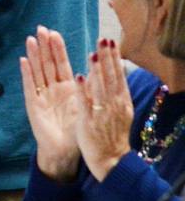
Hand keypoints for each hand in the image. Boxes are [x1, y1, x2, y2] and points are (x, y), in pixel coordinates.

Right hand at [19, 25, 80, 180]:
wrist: (65, 151)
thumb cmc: (76, 130)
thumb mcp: (87, 106)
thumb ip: (89, 87)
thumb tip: (96, 66)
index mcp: (67, 88)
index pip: (61, 64)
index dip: (57, 49)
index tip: (54, 33)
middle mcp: (53, 89)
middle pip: (47, 63)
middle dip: (44, 46)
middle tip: (41, 29)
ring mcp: (42, 95)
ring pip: (37, 71)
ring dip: (34, 55)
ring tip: (31, 39)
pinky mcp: (33, 105)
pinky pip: (29, 86)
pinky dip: (26, 73)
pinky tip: (23, 60)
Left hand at [74, 39, 132, 181]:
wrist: (110, 160)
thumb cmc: (112, 132)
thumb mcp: (118, 110)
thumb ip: (115, 91)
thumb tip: (115, 70)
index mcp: (120, 101)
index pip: (117, 75)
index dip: (113, 58)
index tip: (110, 40)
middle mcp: (113, 105)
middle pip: (109, 77)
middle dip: (106, 58)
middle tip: (103, 39)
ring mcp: (101, 113)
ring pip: (98, 88)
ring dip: (96, 70)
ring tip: (92, 53)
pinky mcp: (88, 121)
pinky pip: (85, 103)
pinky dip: (82, 90)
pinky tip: (79, 76)